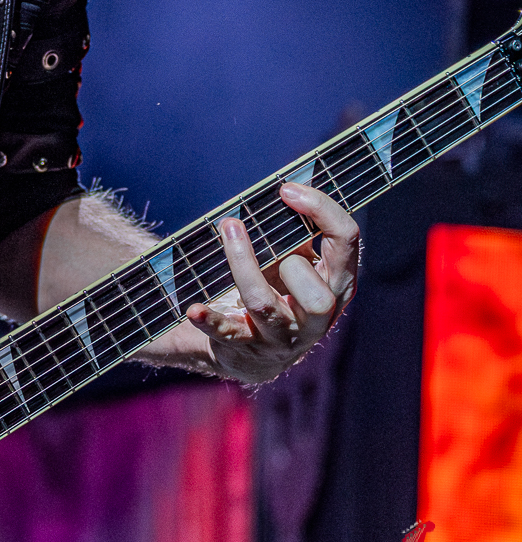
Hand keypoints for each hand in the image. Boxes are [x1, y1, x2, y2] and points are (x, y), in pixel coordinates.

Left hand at [185, 180, 357, 383]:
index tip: (287, 189)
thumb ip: (299, 231)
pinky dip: (210, 320)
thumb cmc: (282, 290)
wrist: (258, 353)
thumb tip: (286, 188)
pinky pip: (227, 333)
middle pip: (316, 296)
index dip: (322, 210)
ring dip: (243, 264)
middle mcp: (316, 317)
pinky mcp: (245, 347)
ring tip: (228, 227)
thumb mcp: (299, 262)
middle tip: (266, 240)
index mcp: (337, 285)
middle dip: (291, 261)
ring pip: (264, 305)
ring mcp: (281, 336)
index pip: (346, 243)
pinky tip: (194, 309)